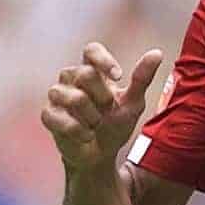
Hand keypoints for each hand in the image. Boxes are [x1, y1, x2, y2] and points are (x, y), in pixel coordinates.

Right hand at [42, 43, 163, 169]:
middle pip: (85, 74)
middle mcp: (71, 79)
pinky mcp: (48, 115)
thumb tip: (157, 53)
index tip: (119, 76)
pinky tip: (86, 135)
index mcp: (92, 71)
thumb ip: (142, 78)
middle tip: (107, 110)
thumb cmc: (115, 124)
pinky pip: (60, 118)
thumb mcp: (133, 103)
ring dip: (92, 117)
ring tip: (95, 125)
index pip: (91, 50)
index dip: (103, 60)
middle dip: (103, 97)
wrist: (101, 155)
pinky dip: (79, 131)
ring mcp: (57, 96)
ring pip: (73, 97)